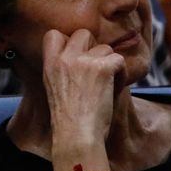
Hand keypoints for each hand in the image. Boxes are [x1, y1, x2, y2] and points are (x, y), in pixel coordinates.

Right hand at [42, 29, 124, 149]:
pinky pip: (119, 61)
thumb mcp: (53, 88)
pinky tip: (114, 89)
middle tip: (96, 70)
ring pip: (105, 48)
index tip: (76, 58)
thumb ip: (62, 69)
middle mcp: (65, 58)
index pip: (54, 34)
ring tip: (106, 85)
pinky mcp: (103, 68)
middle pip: (83, 34)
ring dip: (109, 64)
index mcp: (49, 63)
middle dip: (93, 49)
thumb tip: (81, 59)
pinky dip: (121, 74)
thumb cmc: (68, 120)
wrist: (77, 136)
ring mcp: (83, 61)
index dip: (68, 42)